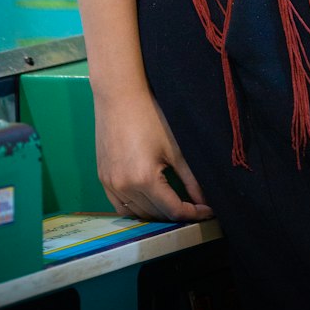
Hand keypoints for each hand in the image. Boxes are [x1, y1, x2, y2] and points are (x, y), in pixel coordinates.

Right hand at [94, 92, 214, 223]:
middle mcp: (125, 186)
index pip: (172, 210)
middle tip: (194, 205)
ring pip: (137, 212)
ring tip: (173, 203)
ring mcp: (110, 184)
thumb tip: (204, 200)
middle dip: (176, 213)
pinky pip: (120, 206)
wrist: (119, 96)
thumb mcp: (175, 148)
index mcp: (145, 179)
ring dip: (156, 213)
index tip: (208, 211)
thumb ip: (190, 179)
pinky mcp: (102, 178)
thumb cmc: (150, 115)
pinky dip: (136, 208)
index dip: (193, 213)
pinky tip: (149, 200)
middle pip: (156, 214)